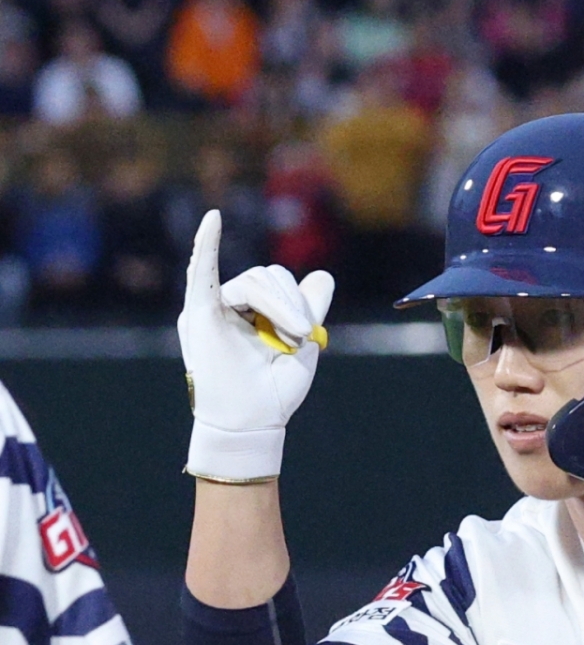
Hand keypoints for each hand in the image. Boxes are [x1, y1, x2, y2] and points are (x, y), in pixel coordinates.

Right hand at [177, 209, 334, 482]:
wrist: (252, 424)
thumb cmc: (273, 393)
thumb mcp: (302, 346)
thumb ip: (310, 310)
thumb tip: (323, 276)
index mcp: (253, 311)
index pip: (278, 282)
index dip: (297, 301)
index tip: (308, 334)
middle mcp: (231, 305)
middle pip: (264, 276)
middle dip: (290, 303)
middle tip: (303, 336)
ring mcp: (214, 307)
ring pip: (251, 280)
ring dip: (278, 304)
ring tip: (289, 339)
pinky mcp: (200, 313)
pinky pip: (201, 273)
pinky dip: (206, 245)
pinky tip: (212, 220)